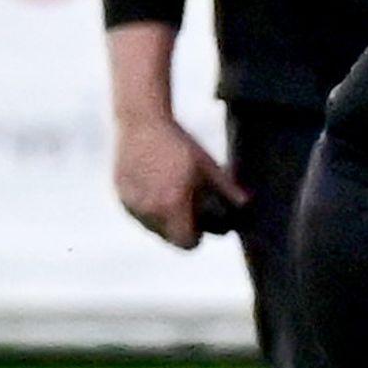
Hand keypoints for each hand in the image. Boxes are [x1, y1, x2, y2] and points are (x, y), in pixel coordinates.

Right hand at [112, 106, 244, 249]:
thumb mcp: (208, 166)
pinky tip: (152, 181)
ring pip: (151, 226)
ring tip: (168, 189)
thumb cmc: (179, 144)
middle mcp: (150, 210)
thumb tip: (247, 206)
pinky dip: (146, 205)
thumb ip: (227, 190)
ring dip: (161, 217)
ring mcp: (132, 204)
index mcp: (173, 206)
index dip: (196, 236)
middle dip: (179, 227)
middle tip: (186, 204)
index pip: (186, 244)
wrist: (142, 123)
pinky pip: (137, 212)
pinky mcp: (120, 195)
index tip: (200, 223)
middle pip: (169, 238)